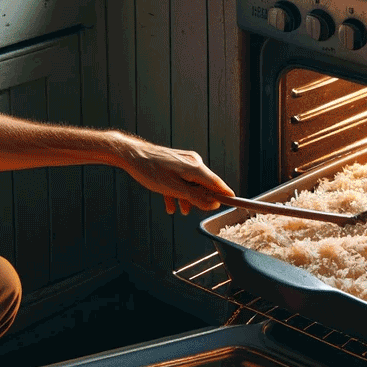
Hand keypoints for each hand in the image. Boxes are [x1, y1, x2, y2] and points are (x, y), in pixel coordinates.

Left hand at [117, 136, 234, 214]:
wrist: (132, 155)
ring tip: (180, 210)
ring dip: (187, 198)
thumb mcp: (174, 189)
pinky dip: (178, 193)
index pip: (216, 183)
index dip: (225, 194)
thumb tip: (213, 204)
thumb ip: (195, 197)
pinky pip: (182, 180)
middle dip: (201, 199)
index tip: (234, 202)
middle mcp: (193, 162)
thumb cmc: (151, 171)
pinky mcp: (175, 163)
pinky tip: (169, 206)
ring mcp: (184, 161)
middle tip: (193, 211)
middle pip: (205, 184)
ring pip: (192, 184)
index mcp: (195, 167)